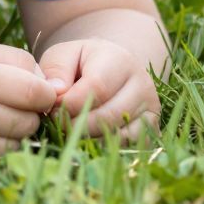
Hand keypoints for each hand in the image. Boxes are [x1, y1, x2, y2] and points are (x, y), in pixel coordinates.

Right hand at [0, 41, 56, 154]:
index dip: (45, 92)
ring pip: (18, 142)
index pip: (36, 92)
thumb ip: (13, 59)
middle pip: (30, 120)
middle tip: (18, 101)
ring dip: (19, 130)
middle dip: (33, 113)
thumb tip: (49, 84)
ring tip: (1, 113)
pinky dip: (3, 144)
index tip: (37, 88)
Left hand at [39, 39, 158, 141]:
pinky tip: (88, 139)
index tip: (52, 109)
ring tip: (70, 130)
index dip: (70, 104)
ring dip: (88, 138)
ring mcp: (150, 107)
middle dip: (76, 125)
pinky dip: (104, 147)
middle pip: (108, 115)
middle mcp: (142, 83)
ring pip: (118, 134)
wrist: (112, 71)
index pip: (96, 88)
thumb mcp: (65, 56)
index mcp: (120, 60)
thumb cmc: (82, 64)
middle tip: (58, 124)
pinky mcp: (151, 128)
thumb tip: (56, 93)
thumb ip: (56, 69)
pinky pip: (127, 146)